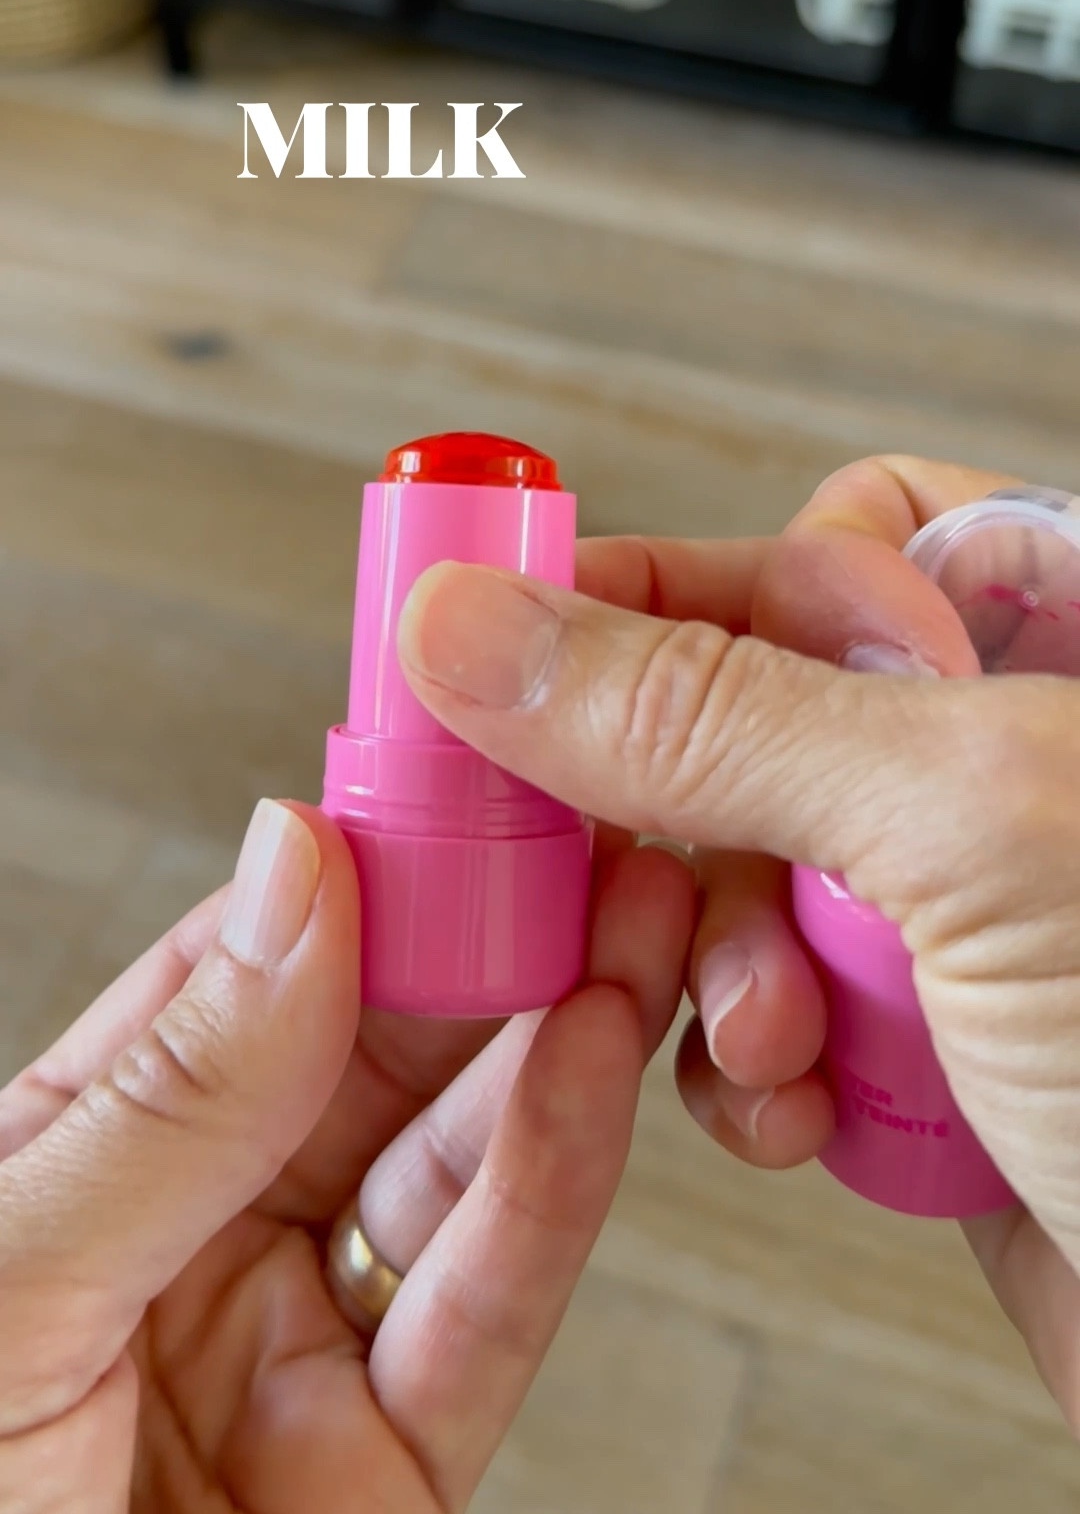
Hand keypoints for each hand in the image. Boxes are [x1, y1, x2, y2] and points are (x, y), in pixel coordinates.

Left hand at [0, 800, 693, 1511]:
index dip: (356, 870)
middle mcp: (198, 1240)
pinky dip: (552, 1185)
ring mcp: (297, 1349)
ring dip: (553, 1037)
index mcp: (81, 1161)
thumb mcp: (11, 1284)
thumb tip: (290, 873)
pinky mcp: (388, 1475)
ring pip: (455, 1166)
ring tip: (632, 920)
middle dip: (487, 938)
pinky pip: (484, 1311)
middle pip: (374, 1054)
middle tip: (584, 830)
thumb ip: (172, 1089)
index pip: (242, 974)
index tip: (455, 778)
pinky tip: (594, 1068)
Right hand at [394, 467, 1079, 1428]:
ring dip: (720, 967)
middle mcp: (1013, 761)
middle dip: (684, 820)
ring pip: (738, 880)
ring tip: (776, 1032)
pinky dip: (757, 1071)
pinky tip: (799, 1109)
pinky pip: (766, 1017)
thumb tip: (479, 627)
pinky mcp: (927, 1044)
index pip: (822, 543)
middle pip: (748, 717)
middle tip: (629, 870)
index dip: (663, 586)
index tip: (508, 643)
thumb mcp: (965, 822)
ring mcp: (966, 908)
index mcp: (1067, 634)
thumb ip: (707, 712)